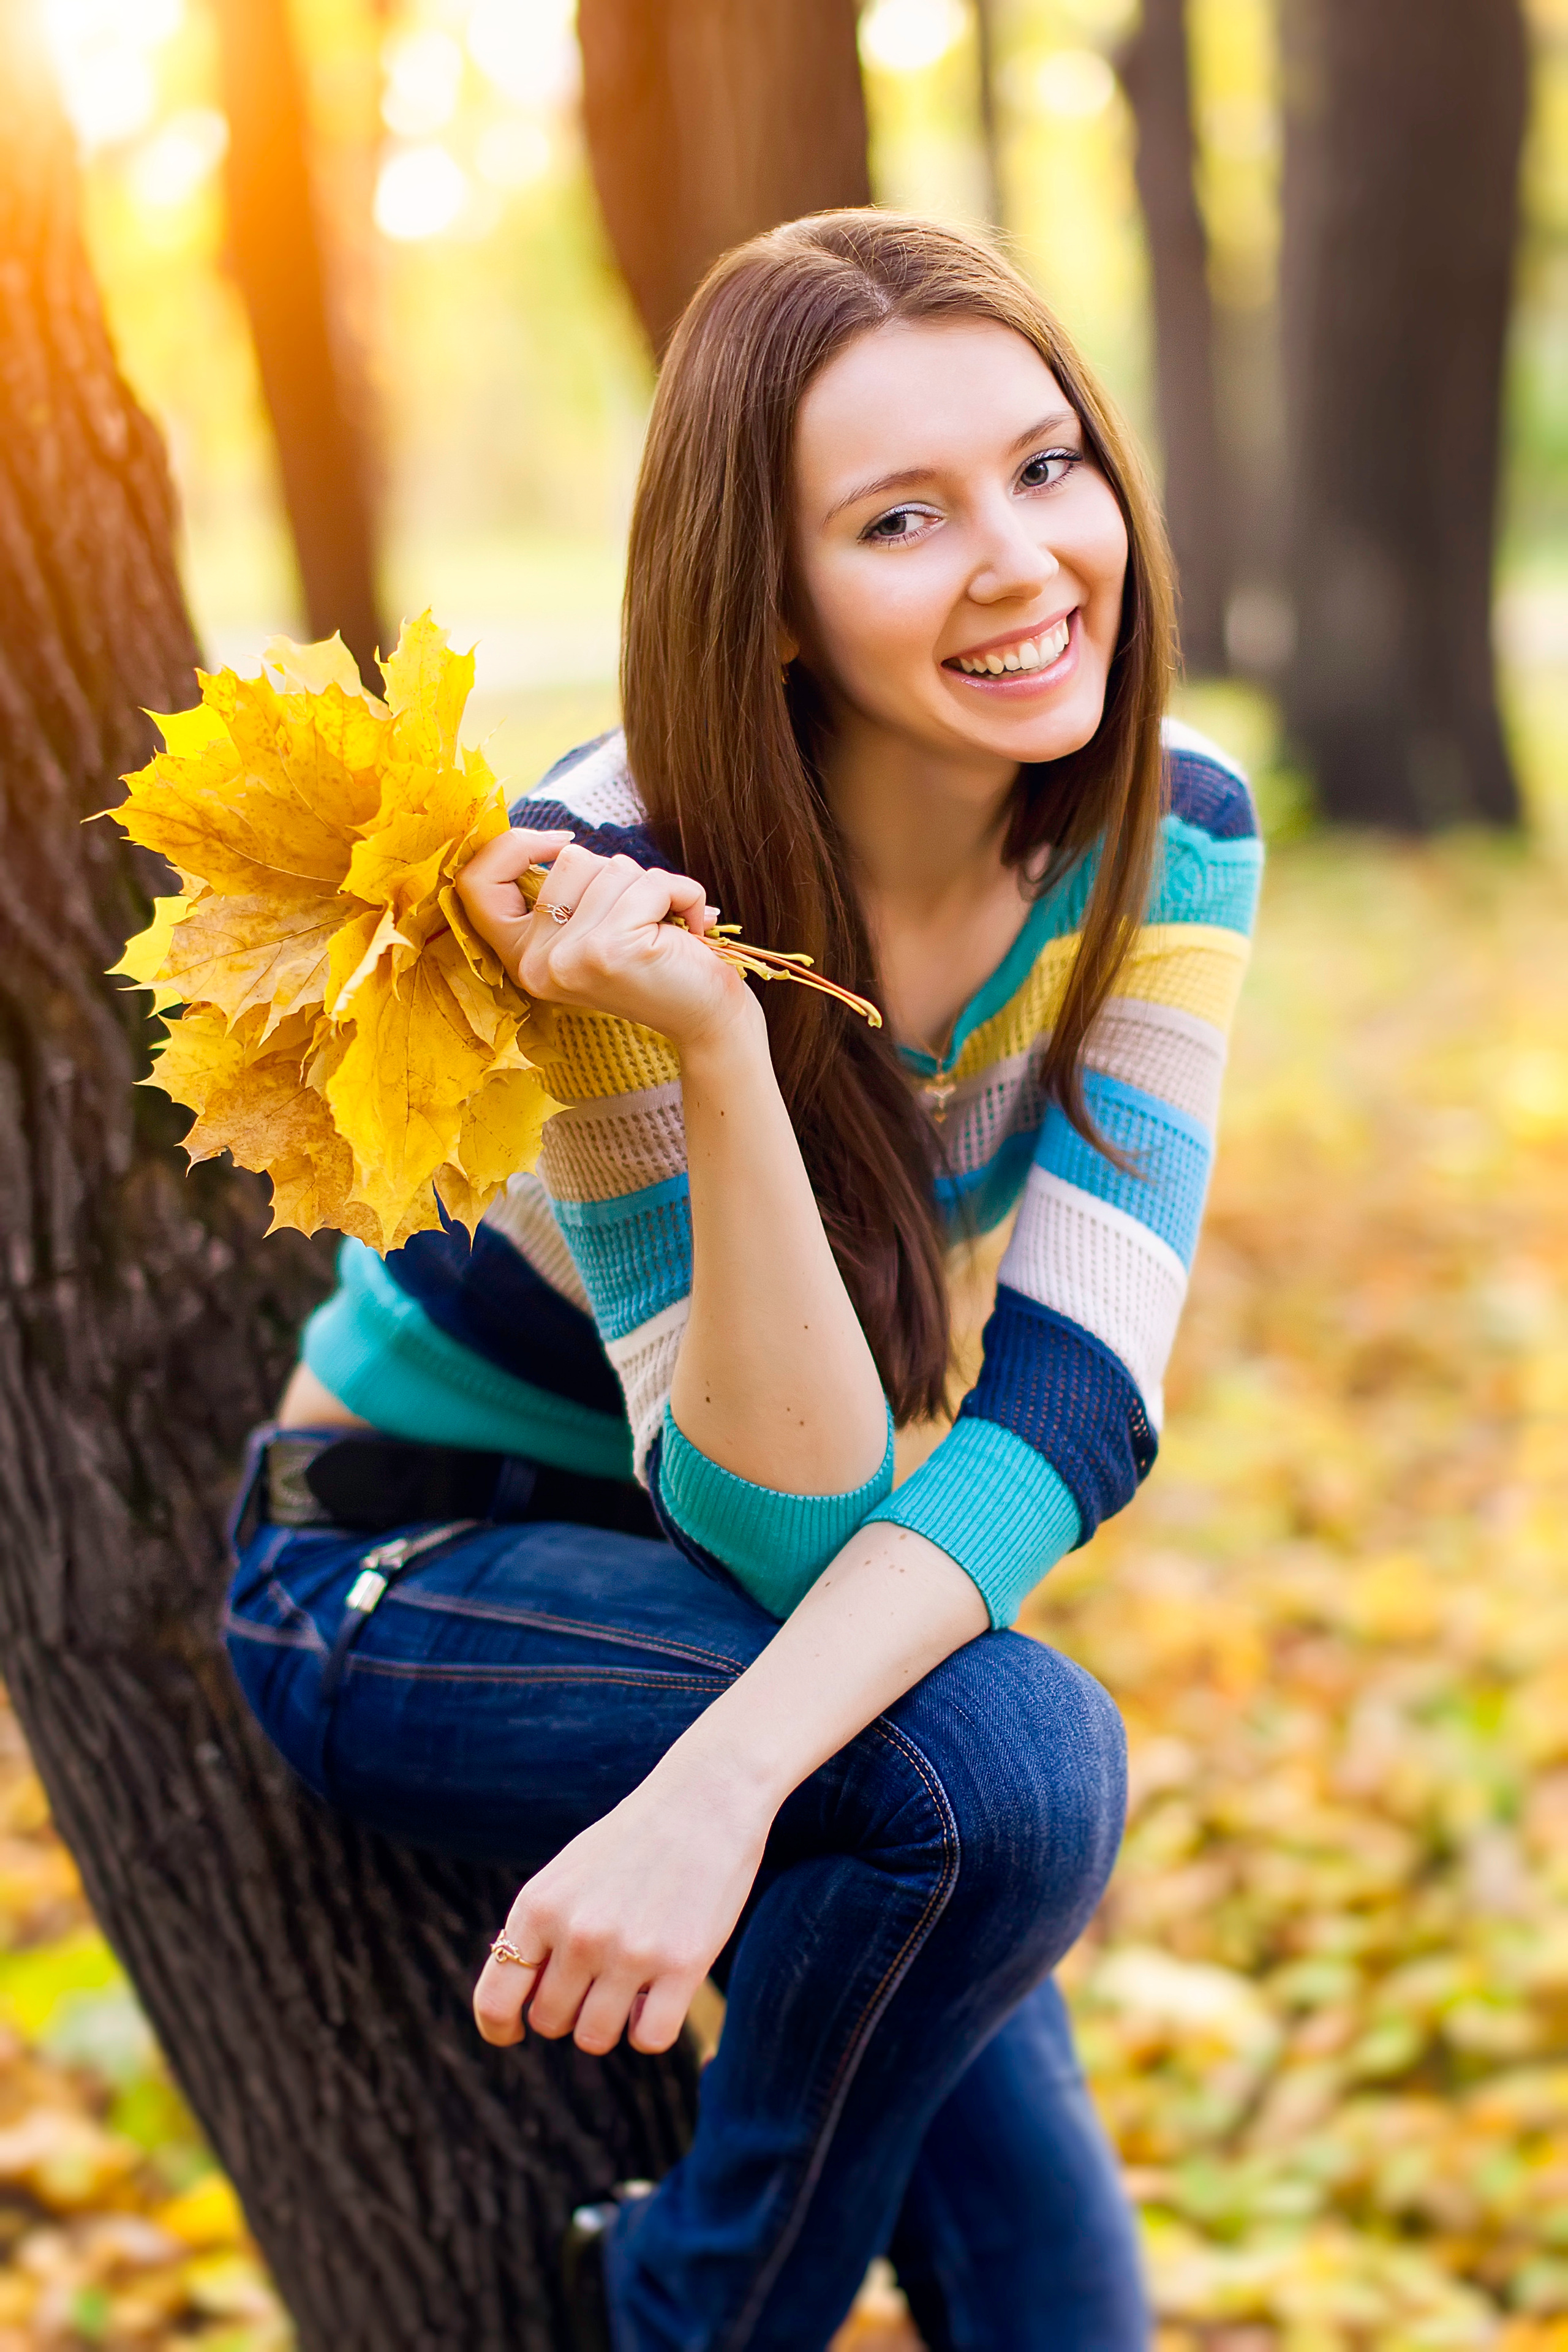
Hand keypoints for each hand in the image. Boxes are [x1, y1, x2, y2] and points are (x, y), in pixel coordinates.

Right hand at [455, 827, 754, 1052]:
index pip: (476, 884)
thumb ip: (569, 891)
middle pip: (566, 861)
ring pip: (610, 868)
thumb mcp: (596, 927)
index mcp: (523, 957)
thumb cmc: (659, 963)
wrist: (708, 1019)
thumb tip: (561, 842)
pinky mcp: (607, 951)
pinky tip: (688, 930)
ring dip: (651, 888)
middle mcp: (535, 963)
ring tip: (664, 928)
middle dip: (616, 875)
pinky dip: (682, 894)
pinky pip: (649, 885)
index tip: (559, 842)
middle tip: (640, 921)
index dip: (512, 846)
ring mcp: (568, 959)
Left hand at [472, 1759, 771, 2054]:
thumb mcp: (569, 1874)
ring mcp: (630, 1951)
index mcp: (540, 1906)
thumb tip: (522, 1999)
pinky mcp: (683, 1965)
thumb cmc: (635, 1839)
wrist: (706, 1797)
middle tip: (598, 1980)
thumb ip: (541, 1930)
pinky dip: (651, 2029)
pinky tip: (661, 1997)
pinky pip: (650, 2039)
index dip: (499, 2028)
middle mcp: (578, 1933)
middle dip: (570, 2010)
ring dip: (610, 2023)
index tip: (513, 2034)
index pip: (495, 1998)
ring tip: (630, 1986)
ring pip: (595, 2038)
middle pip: (550, 2022)